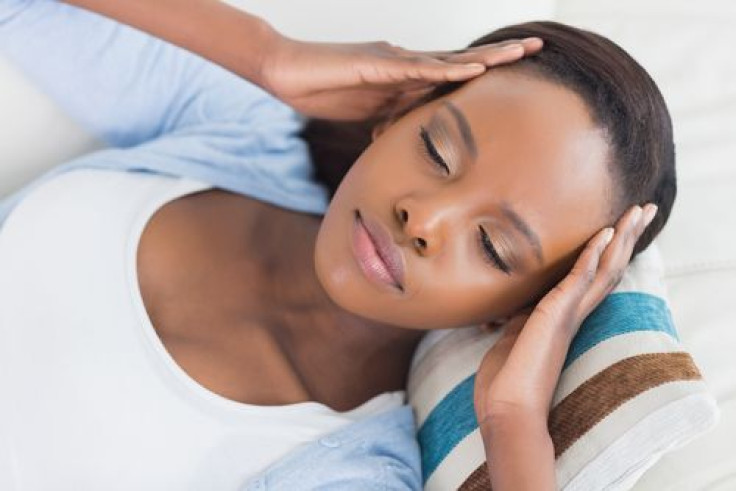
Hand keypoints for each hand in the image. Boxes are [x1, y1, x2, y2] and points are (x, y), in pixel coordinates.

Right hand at [258, 35, 542, 120]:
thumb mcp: (365, 112)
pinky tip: (472, 70)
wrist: (287, 72)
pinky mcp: (376, 65)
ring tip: (519, 52)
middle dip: (498, 56)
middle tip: (535, 48)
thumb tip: (403, 137)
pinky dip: (446, 71)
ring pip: (447, 59)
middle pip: (460, 61)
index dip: (484, 72)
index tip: (515, 72)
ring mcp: (393, 61)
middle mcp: (405, 62)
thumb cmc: (322, 89)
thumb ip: (388, 119)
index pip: (451, 75)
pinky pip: (417, 68)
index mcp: (404, 76)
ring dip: (484, 58)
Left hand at [473, 203, 658, 424]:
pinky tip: (606, 232)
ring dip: (622, 237)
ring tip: (639, 210)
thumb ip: (518, 319)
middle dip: (628, 238)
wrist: (506, 412)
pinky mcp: (556, 315)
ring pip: (604, 269)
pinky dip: (593, 253)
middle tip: (646, 209)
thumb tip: (510, 308)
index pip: (593, 278)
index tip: (618, 228)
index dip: (608, 252)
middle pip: (609, 268)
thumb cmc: (505, 383)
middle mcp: (573, 315)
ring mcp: (567, 315)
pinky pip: (579, 278)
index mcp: (563, 319)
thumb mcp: (509, 339)